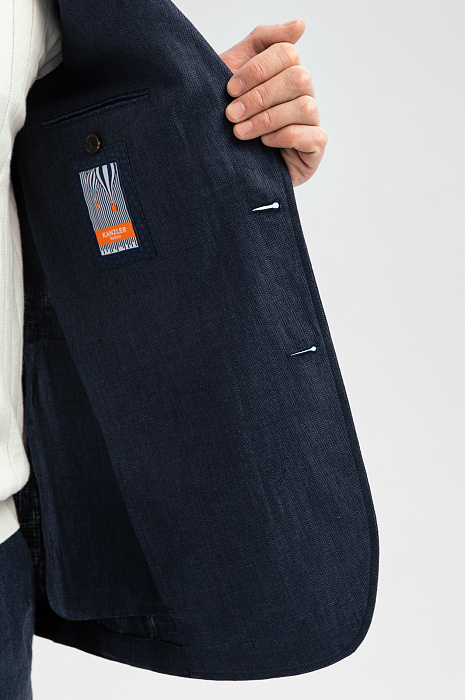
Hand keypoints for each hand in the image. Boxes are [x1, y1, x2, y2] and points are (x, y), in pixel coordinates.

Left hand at [219, 18, 326, 186]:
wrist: (220, 162)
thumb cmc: (227, 116)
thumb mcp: (234, 72)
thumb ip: (261, 42)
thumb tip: (301, 24)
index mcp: (286, 73)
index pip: (287, 53)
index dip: (258, 68)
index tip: (230, 88)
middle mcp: (303, 94)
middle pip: (299, 77)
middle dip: (260, 96)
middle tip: (231, 114)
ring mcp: (312, 122)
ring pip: (305, 106)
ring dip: (268, 119)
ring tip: (240, 133)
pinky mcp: (315, 149)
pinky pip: (314, 136)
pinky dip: (286, 137)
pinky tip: (264, 144)